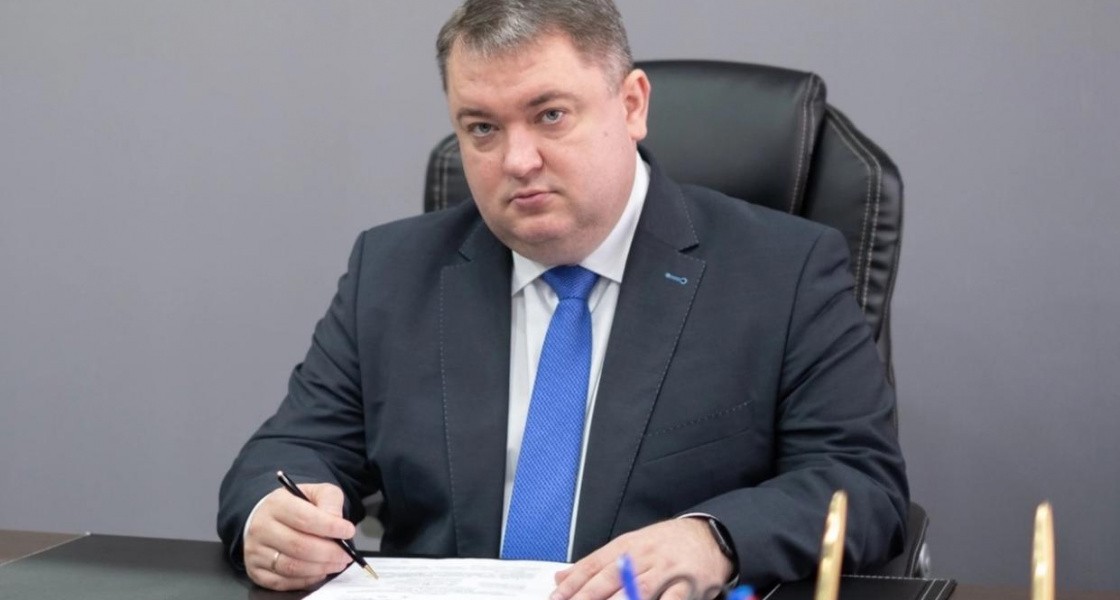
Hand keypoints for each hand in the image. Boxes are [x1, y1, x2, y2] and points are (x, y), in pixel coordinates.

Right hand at [243, 483, 356, 590]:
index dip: (330, 527)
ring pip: (292, 566)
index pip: (304, 518)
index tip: (348, 530)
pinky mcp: (256, 571)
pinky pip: (283, 582)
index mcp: (276, 504)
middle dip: (329, 552)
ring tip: (337, 563)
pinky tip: (320, 571)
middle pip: (299, 546)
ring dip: (321, 568)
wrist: (269, 517)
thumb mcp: (316, 493)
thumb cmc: (297, 506)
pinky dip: (306, 580)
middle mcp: (261, 528)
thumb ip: (330, 501)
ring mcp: (255, 552)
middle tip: (346, 553)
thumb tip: (337, 521)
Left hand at [550, 518, 732, 599]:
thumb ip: (597, 565)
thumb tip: (562, 579)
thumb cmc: (665, 545)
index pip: (593, 565)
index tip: (556, 597)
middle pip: (610, 578)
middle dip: (587, 596)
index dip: (573, 583)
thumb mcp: (629, 547)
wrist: (708, 537)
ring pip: (639, 589)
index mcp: (626, 546)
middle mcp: (644, 556)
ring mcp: (666, 571)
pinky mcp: (687, 586)